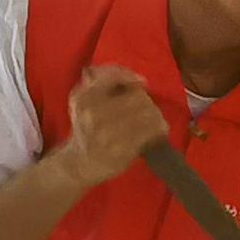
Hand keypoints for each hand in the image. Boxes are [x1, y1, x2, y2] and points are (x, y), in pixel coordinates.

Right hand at [55, 64, 167, 189]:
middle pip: (136, 96)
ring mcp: (108, 134)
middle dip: (146, 100)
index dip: (130, 77)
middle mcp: (93, 114)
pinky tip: (159, 131)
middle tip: (148, 107)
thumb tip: (137, 78)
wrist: (79, 163)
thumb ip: (103, 79)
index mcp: (83, 97)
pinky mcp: (122, 150)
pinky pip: (149, 132)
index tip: (141, 83)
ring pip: (146, 113)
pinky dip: (159, 129)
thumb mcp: (83, 99)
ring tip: (156, 120)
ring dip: (156, 115)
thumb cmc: (86, 127)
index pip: (113, 76)